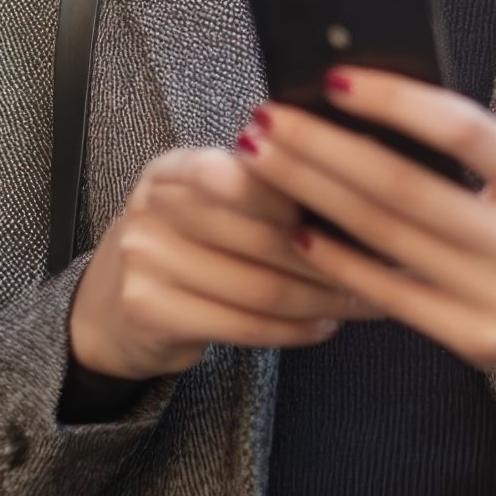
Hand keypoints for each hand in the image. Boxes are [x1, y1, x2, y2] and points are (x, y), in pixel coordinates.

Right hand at [68, 142, 383, 379]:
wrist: (109, 309)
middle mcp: (154, 205)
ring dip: (324, 299)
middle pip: (265, 232)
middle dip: (335, 255)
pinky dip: (293, 329)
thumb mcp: (209, 203)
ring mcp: (145, 258)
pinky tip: (323, 326)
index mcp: (177, 166)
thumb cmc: (186, 246)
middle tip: (386, 266)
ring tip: (364, 301)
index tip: (366, 204)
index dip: (308, 188)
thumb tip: (363, 172)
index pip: (248, 169)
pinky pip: (241, 323)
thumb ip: (265, 187)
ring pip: (260, 284)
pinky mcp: (149, 309)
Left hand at [236, 66, 495, 410]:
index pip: (465, 130)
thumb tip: (373, 112)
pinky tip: (299, 234)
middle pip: (405, 187)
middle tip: (267, 122)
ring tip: (267, 165)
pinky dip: (339, 262)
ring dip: (315, 197)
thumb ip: (476, 159)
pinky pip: (391, 294)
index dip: (396, 102)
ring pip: (387, 238)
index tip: (334, 80)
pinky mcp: (474, 340)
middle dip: (323, 151)